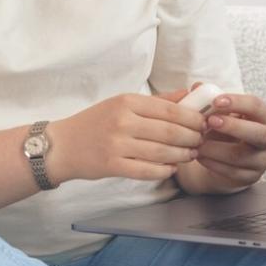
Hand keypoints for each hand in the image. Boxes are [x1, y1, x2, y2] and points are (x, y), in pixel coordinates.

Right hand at [48, 89, 205, 183]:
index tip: (203, 123)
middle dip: (192, 138)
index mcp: (127, 102)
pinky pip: (147, 171)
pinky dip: (164, 171)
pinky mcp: (112, 166)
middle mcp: (122, 121)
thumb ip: (156, 101)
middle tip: (201, 141)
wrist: (61, 146)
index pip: (170, 110)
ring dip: (182, 156)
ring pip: (162, 152)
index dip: (193, 118)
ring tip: (190, 155)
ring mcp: (117, 145)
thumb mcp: (121, 104)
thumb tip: (187, 95)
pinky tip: (171, 168)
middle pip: (170, 132)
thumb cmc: (95, 123)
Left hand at [183, 89, 265, 191]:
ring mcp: (261, 160)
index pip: (256, 106)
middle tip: (209, 121)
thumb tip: (196, 87)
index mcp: (262, 117)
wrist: (222, 158)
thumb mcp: (216, 112)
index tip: (216, 101)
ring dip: (215, 148)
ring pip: (241, 156)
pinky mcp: (251, 177)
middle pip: (258, 133)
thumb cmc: (222, 129)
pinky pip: (232, 172)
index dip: (238, 102)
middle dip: (233, 127)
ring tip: (197, 142)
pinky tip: (199, 156)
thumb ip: (207, 100)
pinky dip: (213, 163)